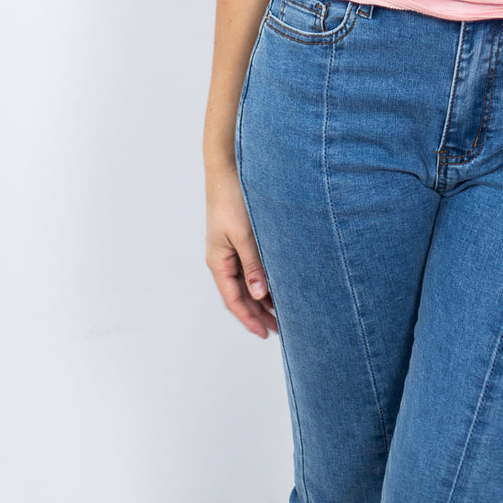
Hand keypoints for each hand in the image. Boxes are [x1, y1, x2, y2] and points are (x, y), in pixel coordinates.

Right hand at [205, 164, 277, 338]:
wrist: (228, 168)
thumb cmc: (232, 199)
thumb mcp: (244, 234)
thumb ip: (253, 264)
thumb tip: (260, 295)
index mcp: (219, 261)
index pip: (234, 300)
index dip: (250, 319)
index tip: (266, 334)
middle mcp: (223, 259)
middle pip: (241, 294)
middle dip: (259, 313)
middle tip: (281, 329)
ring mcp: (231, 249)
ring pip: (247, 282)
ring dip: (262, 298)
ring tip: (283, 312)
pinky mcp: (241, 238)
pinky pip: (251, 267)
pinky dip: (263, 279)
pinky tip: (278, 284)